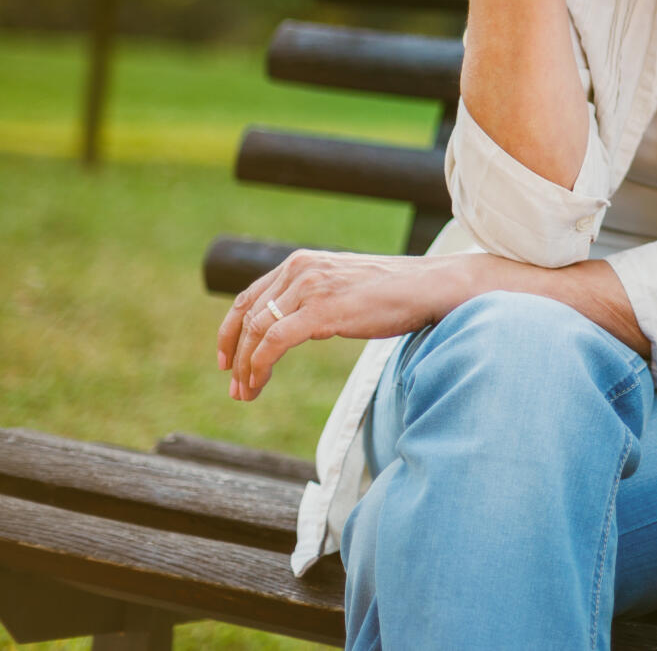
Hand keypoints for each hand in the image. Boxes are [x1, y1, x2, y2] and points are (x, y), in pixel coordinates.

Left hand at [216, 251, 479, 401]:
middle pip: (247, 316)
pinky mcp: (320, 310)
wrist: (430, 286)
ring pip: (256, 332)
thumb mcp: (345, 286)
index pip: (249, 296)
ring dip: (245, 367)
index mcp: (303, 262)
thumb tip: (299, 324)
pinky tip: (258, 384)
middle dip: (234, 355)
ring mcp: (309, 288)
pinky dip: (259, 366)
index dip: (230, 330)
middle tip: (234, 387)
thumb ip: (317, 296)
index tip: (226, 359)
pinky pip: (274, 343)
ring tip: (245, 393)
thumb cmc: (396, 291)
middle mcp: (299, 269)